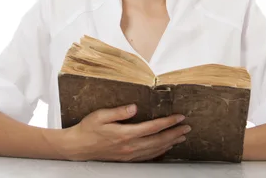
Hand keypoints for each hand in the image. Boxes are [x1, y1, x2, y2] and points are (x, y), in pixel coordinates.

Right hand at [61, 104, 189, 161]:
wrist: (77, 147)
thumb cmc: (88, 129)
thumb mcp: (100, 115)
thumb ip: (119, 112)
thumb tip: (134, 107)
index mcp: (125, 134)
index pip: (153, 128)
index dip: (168, 122)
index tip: (180, 117)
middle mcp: (130, 146)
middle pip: (158, 140)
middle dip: (175, 133)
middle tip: (187, 127)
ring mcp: (129, 154)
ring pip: (155, 150)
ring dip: (170, 143)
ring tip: (181, 137)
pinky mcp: (127, 158)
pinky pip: (148, 156)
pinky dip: (160, 152)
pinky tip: (165, 148)